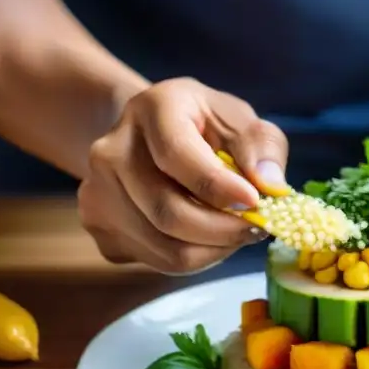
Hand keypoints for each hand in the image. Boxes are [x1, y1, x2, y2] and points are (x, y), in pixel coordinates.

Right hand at [77, 77, 288, 273]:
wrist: (152, 135)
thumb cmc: (206, 127)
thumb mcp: (241, 121)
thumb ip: (262, 147)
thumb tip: (271, 186)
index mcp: (153, 108)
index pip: (177, 155)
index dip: (219, 187)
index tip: (255, 204)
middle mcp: (112, 149)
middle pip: (168, 212)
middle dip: (223, 231)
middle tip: (257, 229)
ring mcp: (97, 190)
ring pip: (164, 247)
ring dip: (213, 250)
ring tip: (235, 232)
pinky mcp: (98, 224)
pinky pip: (153, 260)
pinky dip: (192, 257)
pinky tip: (206, 236)